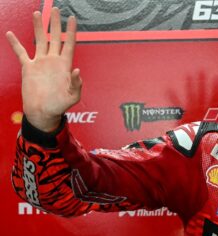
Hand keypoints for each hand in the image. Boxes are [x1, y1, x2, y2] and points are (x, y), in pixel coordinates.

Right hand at [6, 7, 81, 131]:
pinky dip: (15, 44)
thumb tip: (77, 70)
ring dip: (38, 27)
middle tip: (56, 9)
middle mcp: (53, 61)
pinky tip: (10, 34)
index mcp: (64, 65)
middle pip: (55, 37)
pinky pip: (21, 53)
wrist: (43, 112)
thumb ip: (76, 84)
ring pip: (39, 40)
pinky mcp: (29, 68)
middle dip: (55, 23)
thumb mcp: (73, 96)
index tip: (72, 18)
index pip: (69, 44)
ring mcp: (41, 63)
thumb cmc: (60, 106)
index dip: (70, 31)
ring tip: (37, 13)